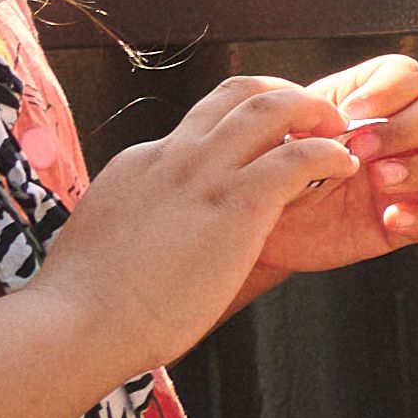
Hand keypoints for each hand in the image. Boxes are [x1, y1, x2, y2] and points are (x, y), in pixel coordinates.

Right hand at [26, 82, 358, 380]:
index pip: (201, 122)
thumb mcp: (107, 240)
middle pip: (239, 92)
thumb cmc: (87, 305)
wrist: (75, 325)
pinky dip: (329, 154)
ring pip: (271, 108)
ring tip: (339, 135)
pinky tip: (342, 169)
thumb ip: (135, 223)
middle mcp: (173, 157)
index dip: (243, 127)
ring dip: (314, 112)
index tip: (271, 144)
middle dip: (285, 93)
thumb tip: (146, 237)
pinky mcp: (235, 206)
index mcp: (142, 164)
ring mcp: (203, 177)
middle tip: (314, 119)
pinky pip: (298, 158)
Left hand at [240, 56, 417, 280]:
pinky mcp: (407, 219)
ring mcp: (409, 177)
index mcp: (370, 102)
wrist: (254, 224)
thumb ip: (306, 111)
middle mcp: (399, 135)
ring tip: (379, 180)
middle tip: (362, 149)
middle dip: (408, 128)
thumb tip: (340, 115)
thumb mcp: (278, 129)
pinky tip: (390, 217)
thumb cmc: (266, 168)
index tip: (352, 112)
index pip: (408, 74)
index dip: (391, 88)